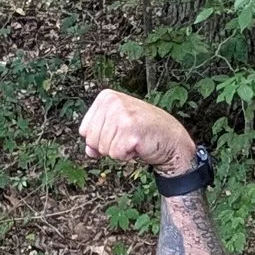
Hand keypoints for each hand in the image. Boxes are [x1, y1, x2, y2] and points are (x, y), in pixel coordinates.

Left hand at [78, 88, 195, 178]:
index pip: (84, 131)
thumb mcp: (116, 129)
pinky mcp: (130, 130)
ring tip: (133, 140)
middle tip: (127, 137)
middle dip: (108, 146)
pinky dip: (126, 156)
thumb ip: (98, 137)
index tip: (118, 132)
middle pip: (91, 141)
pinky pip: (115, 155)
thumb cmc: (144, 131)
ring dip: (118, 151)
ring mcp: (121, 115)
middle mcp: (112, 102)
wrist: (171, 138)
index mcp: (106, 97)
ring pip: (103, 149)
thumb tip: (89, 151)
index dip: (100, 139)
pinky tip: (138, 145)